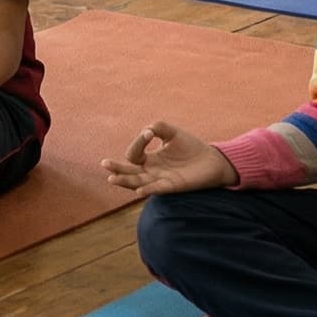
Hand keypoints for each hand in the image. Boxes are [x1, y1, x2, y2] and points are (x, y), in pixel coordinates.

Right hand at [101, 121, 237, 194]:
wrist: (212, 160)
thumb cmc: (191, 147)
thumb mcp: (173, 133)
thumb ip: (159, 127)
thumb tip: (148, 129)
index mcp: (150, 158)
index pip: (134, 153)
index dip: (138, 141)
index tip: (150, 132)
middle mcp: (152, 171)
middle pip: (129, 172)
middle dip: (117, 168)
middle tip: (105, 164)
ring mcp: (161, 179)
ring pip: (138, 183)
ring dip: (125, 181)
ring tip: (112, 179)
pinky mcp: (172, 186)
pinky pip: (157, 189)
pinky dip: (148, 190)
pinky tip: (139, 190)